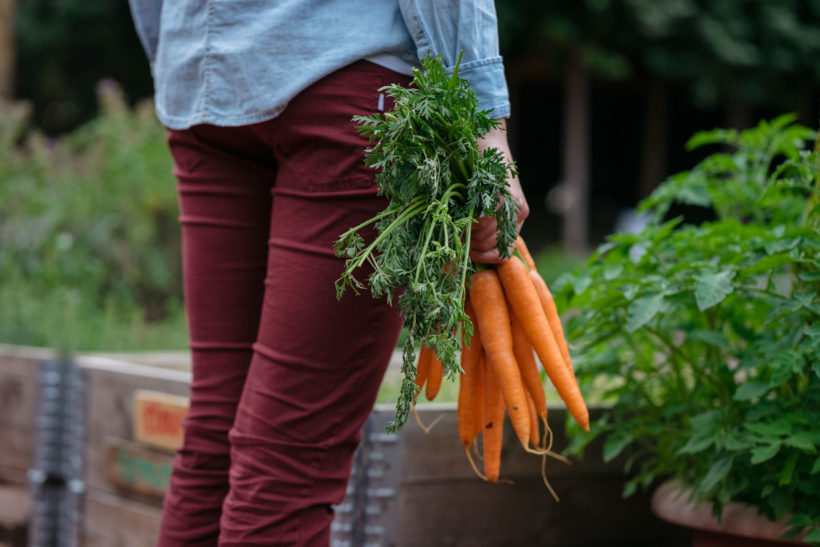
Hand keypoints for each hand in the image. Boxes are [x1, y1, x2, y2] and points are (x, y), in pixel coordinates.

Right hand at [469, 119, 528, 262]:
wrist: (486, 138)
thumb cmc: (478, 168)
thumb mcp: (481, 198)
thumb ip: (481, 222)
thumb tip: (468, 247)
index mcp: (514, 218)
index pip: (501, 254)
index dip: (482, 256)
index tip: (465, 250)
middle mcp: (518, 215)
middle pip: (490, 246)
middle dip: (470, 242)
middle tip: (458, 228)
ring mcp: (514, 207)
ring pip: (485, 236)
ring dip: (468, 229)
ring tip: (461, 215)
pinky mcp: (507, 198)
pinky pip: (484, 222)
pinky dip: (470, 218)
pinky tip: (466, 207)